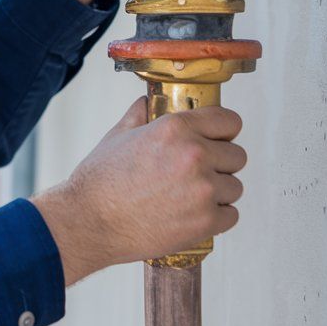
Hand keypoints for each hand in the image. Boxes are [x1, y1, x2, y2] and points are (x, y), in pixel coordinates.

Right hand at [30, 97, 245, 285]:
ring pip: (234, 187)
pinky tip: (193, 215)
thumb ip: (139, 115)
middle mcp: (194, 155)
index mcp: (175, 128)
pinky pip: (231, 215)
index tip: (218, 139)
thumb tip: (147, 103)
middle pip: (237, 155)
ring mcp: (203, 190)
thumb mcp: (117, 136)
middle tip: (197, 173)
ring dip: (218, 192)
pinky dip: (216, 217)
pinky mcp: (205, 221)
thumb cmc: (99, 180)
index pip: (229, 121)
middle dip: (220, 163)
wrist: (88, 222)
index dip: (224, 130)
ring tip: (190, 197)